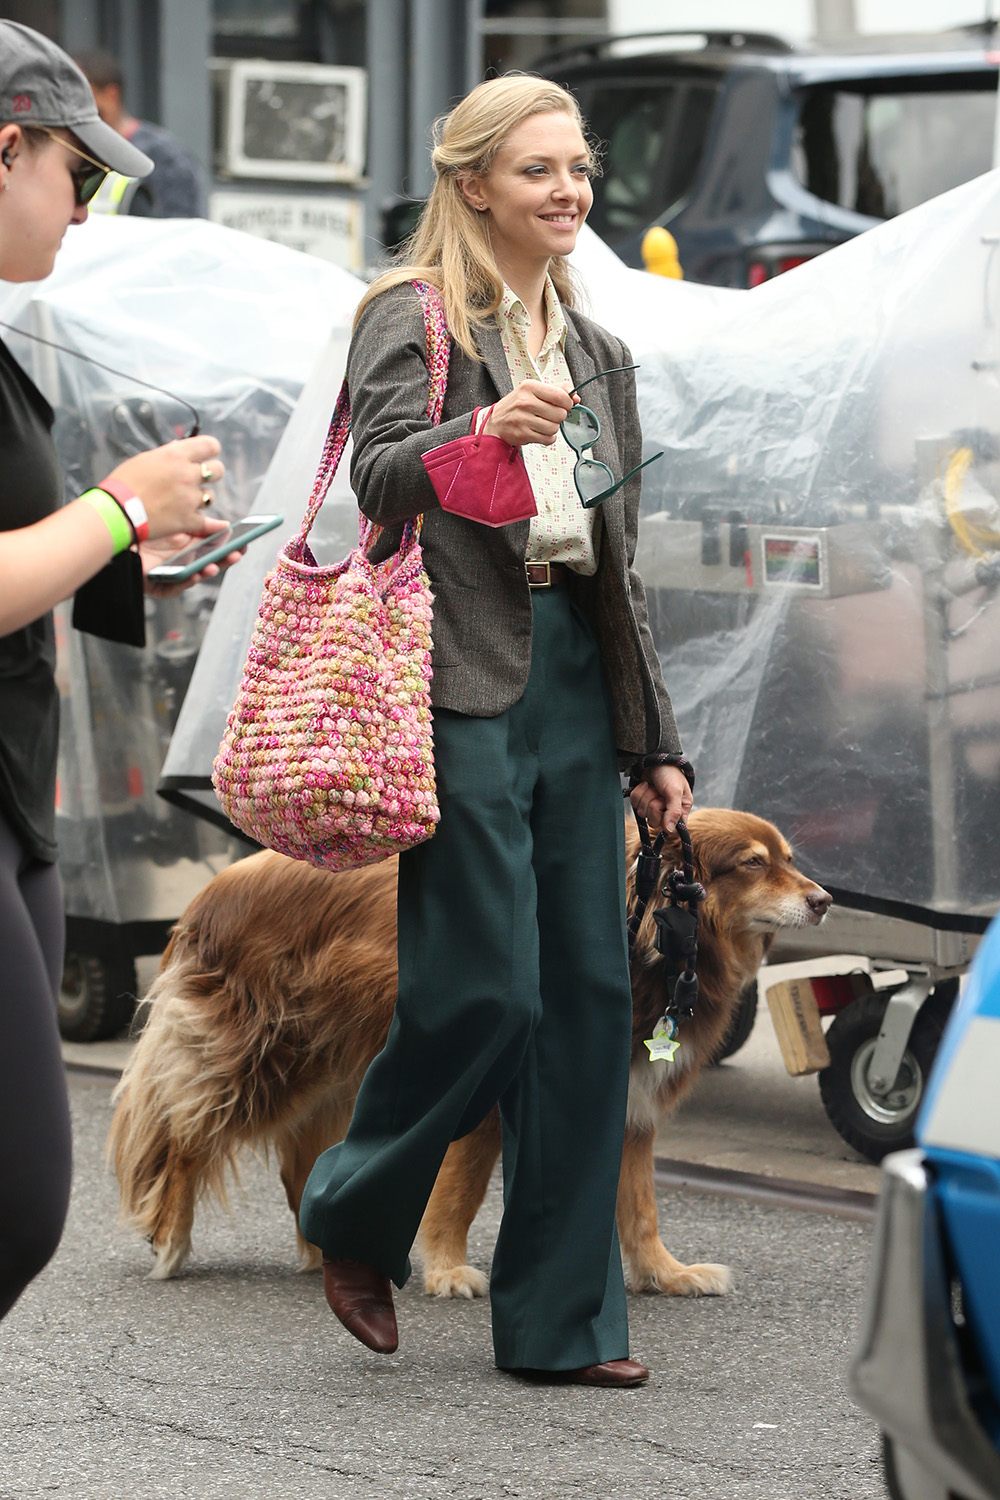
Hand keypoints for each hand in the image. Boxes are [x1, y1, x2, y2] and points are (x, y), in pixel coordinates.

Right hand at [108, 436, 225, 541]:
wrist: (116, 511)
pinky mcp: (188, 520)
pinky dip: (213, 525)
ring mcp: (189, 498)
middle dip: (211, 474)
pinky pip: (209, 523)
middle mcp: (187, 474)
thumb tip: (179, 448)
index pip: (210, 446)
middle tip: (201, 479)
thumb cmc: (124, 484)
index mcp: (176, 455)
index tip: (208, 455)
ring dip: (202, 499)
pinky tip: (220, 526)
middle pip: (218, 470)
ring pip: (211, 497)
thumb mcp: (145, 459)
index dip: (211, 450)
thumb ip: (167, 455)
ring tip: (188, 502)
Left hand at [139, 522, 243, 599]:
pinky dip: (186, 581)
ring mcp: (170, 573)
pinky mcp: (157, 585)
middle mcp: (181, 560)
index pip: (213, 549)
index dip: (228, 548)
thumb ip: (200, 526)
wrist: (114, 527)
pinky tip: (194, 573)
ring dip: (206, 572)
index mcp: (187, 545)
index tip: (244, 544)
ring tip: (213, 566)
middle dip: (224, 561)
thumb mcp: (176, 521)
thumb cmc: (143, 523)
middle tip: (237, 554)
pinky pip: (174, 588)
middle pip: (208, 563)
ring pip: (194, 576)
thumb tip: (226, 526)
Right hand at [484, 380, 576, 446]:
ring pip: (554, 428)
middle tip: (550, 415)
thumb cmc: (516, 405)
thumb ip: (556, 390)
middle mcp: (526, 402)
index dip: (568, 402)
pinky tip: (540, 431)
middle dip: (559, 416)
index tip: (565, 405)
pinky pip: (548, 439)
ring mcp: (524, 419)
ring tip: (543, 423)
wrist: (496, 421)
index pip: (560, 395)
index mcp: (530, 387)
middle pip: (560, 414)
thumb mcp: (533, 390)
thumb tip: (575, 397)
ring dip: (552, 428)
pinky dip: (547, 437)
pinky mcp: (523, 434)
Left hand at [629, 764, 692, 833]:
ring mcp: (652, 807)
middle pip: (655, 823)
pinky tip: (645, 785)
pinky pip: (635, 804)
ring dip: (646, 797)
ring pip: (643, 814)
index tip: (664, 814)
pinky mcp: (642, 801)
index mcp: (681, 810)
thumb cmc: (670, 774)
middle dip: (654, 805)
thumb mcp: (675, 791)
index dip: (667, 826)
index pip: (674, 831)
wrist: (655, 760)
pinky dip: (638, 793)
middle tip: (659, 793)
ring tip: (653, 787)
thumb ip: (674, 811)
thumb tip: (669, 831)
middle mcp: (667, 811)